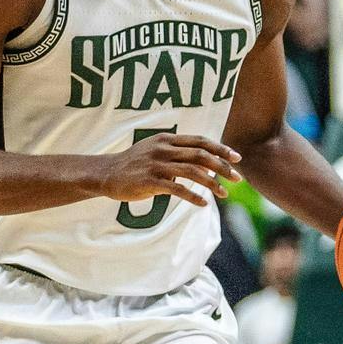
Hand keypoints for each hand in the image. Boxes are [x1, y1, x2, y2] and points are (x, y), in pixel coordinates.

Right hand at [93, 134, 240, 207]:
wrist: (105, 173)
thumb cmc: (133, 164)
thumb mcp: (154, 150)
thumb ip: (176, 152)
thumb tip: (202, 162)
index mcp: (167, 139)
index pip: (200, 141)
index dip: (221, 149)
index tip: (237, 158)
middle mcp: (163, 149)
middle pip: (201, 155)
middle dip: (223, 167)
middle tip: (237, 178)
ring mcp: (156, 164)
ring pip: (193, 172)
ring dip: (212, 183)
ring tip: (224, 193)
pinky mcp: (149, 181)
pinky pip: (177, 189)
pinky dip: (193, 196)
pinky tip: (203, 204)